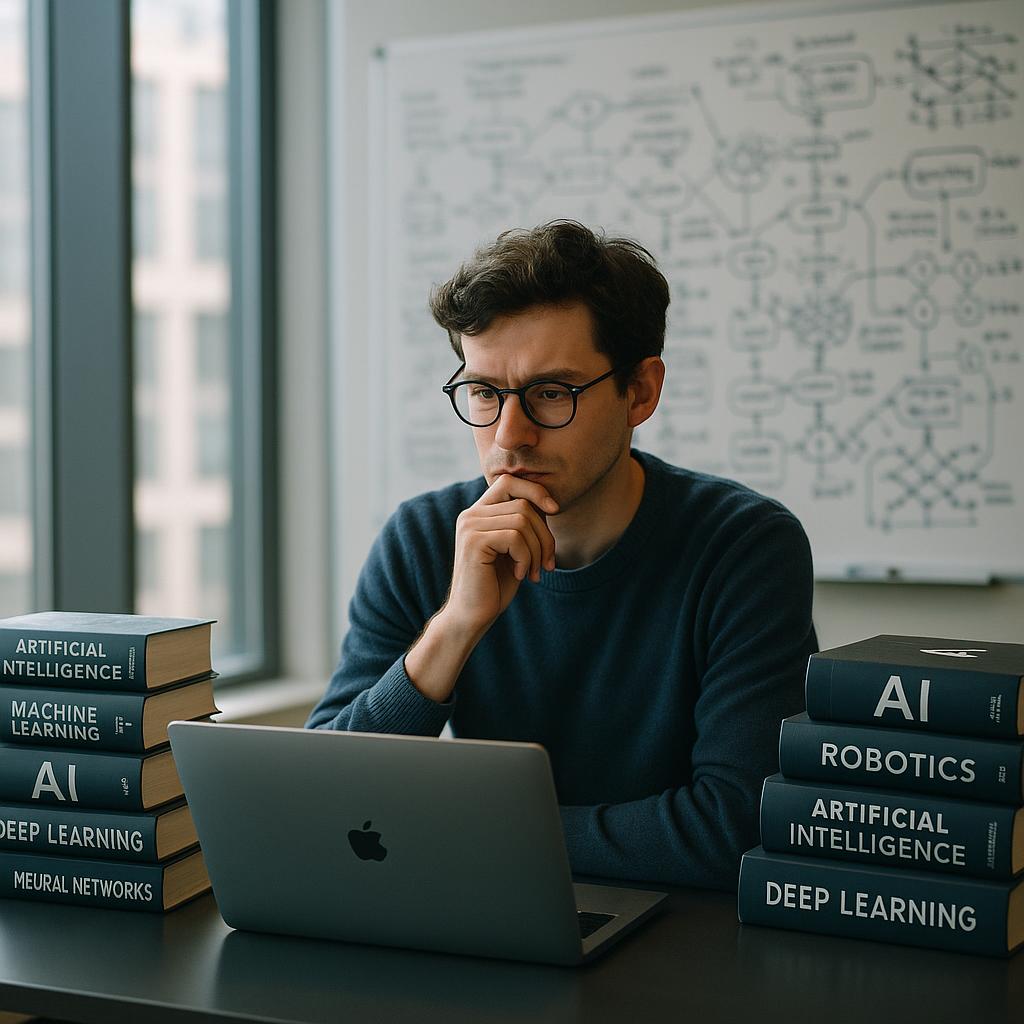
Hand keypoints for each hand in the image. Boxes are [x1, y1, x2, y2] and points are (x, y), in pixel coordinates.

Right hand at [442, 474, 558, 633]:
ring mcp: (470, 526)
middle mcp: (470, 515)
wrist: (471, 616)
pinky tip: (520, 575)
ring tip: (533, 572)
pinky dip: (526, 558)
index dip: (535, 491)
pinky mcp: (473, 542)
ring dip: (537, 550)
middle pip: (523, 504)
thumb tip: (549, 503)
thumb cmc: (495, 585)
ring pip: (522, 520)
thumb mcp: (515, 550)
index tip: (555, 510)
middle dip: (544, 535)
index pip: (509, 482)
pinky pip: (515, 537)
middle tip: (547, 563)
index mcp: (479, 513)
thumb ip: (524, 524)